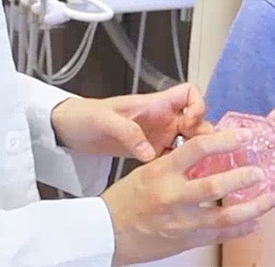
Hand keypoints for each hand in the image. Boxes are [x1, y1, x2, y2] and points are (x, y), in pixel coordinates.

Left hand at [51, 83, 211, 161]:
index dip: (197, 105)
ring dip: (197, 154)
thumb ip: (128, 133)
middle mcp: (161, 118)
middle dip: (205, 135)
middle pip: (196, 121)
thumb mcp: (105, 121)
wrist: (69, 129)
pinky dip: (182, 166)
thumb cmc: (86, 116)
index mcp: (154, 104)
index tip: (192, 123)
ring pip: (189, 141)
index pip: (188, 93)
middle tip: (205, 157)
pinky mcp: (150, 152)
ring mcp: (157, 136)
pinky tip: (183, 181)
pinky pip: (174, 157)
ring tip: (201, 173)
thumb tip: (149, 153)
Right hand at [101, 128, 274, 264]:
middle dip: (244, 177)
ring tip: (272, 197)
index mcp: (162, 171)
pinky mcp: (185, 241)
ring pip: (225, 215)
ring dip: (253, 206)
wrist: (109, 232)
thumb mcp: (148, 170)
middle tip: (262, 170)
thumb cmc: (126, 198)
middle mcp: (173, 196)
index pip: (199, 149)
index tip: (244, 135)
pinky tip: (255, 221)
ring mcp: (181, 222)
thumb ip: (177, 163)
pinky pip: (219, 234)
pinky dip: (240, 228)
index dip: (225, 140)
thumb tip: (208, 154)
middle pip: (216, 185)